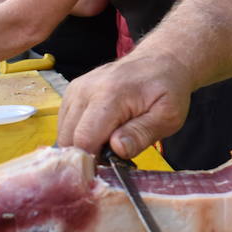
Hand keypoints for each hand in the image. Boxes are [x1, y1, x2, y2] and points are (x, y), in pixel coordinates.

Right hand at [57, 53, 192, 157]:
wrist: (160, 61)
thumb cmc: (167, 89)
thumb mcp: (167, 116)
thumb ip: (141, 133)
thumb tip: (117, 149)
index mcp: (110, 95)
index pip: (84, 140)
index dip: (94, 162)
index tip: (110, 169)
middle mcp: (86, 90)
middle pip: (68, 139)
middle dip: (87, 156)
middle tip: (113, 157)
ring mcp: (76, 89)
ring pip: (64, 134)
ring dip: (82, 146)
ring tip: (109, 142)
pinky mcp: (73, 93)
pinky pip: (65, 124)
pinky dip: (79, 135)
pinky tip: (101, 133)